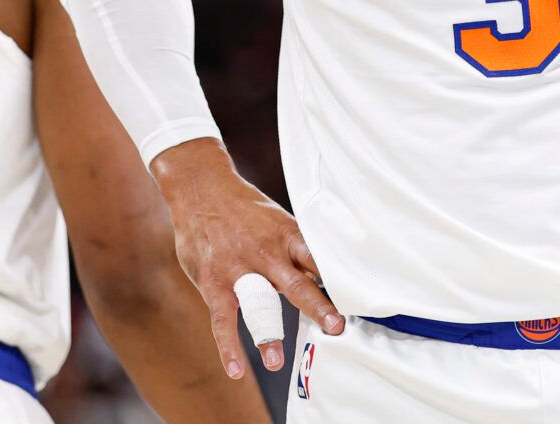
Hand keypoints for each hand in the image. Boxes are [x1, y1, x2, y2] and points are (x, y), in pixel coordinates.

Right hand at [152, 140, 343, 380]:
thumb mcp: (277, 221)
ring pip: (257, 303)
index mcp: (288, 236)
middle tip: (336, 328)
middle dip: (317, 306)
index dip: (338, 279)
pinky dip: (228, 346)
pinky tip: (236, 370)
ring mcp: (238, 268)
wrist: (200, 188)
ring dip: (267, 333)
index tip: (358, 299)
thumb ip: (297, 250)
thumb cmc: (246, 211)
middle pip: (296, 283)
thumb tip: (328, 275)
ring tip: (276, 362)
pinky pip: (222, 319)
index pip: (318, 259)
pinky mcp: (214, 282)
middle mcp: (266, 253)